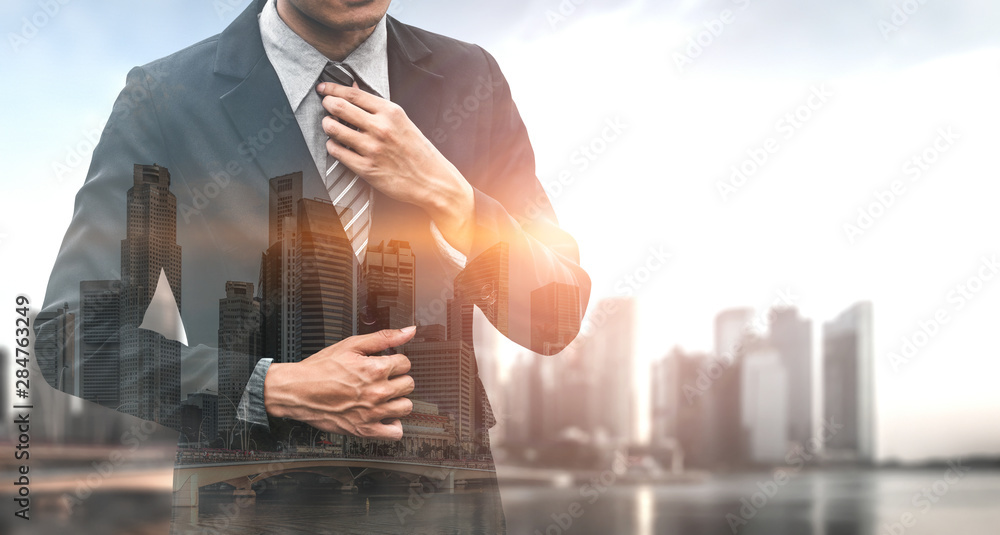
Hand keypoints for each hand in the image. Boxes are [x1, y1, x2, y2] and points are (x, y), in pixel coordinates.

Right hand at [263, 326, 416, 440]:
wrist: (297, 391)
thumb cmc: (320, 369)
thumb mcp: (351, 345)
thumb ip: (384, 338)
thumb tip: (409, 331)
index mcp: (375, 369)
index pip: (406, 363)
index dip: (395, 361)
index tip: (386, 364)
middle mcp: (377, 392)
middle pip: (409, 384)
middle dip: (398, 379)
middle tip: (383, 379)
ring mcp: (372, 413)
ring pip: (406, 407)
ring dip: (398, 400)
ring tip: (384, 396)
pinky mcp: (365, 430)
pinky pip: (395, 432)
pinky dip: (394, 425)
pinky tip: (384, 415)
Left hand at [317, 82, 474, 254]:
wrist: (431, 180)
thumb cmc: (418, 152)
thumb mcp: (402, 122)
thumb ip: (377, 107)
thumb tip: (354, 90)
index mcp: (391, 112)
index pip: (353, 94)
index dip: (333, 89)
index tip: (324, 88)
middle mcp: (380, 128)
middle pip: (339, 107)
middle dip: (327, 104)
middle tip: (326, 106)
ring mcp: (372, 148)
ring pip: (334, 129)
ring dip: (327, 125)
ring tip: (331, 126)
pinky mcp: (366, 168)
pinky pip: (337, 152)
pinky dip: (332, 146)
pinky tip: (337, 145)